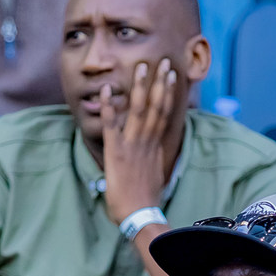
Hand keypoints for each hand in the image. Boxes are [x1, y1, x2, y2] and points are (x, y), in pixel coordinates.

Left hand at [102, 57, 177, 224]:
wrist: (139, 214)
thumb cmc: (145, 200)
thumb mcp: (155, 175)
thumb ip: (154, 160)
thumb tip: (155, 156)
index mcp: (155, 145)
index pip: (164, 113)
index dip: (168, 92)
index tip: (171, 75)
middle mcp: (146, 140)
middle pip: (155, 105)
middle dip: (158, 81)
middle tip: (161, 61)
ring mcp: (132, 144)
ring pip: (138, 109)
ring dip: (139, 86)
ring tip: (140, 66)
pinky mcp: (115, 151)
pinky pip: (111, 124)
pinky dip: (107, 106)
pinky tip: (104, 90)